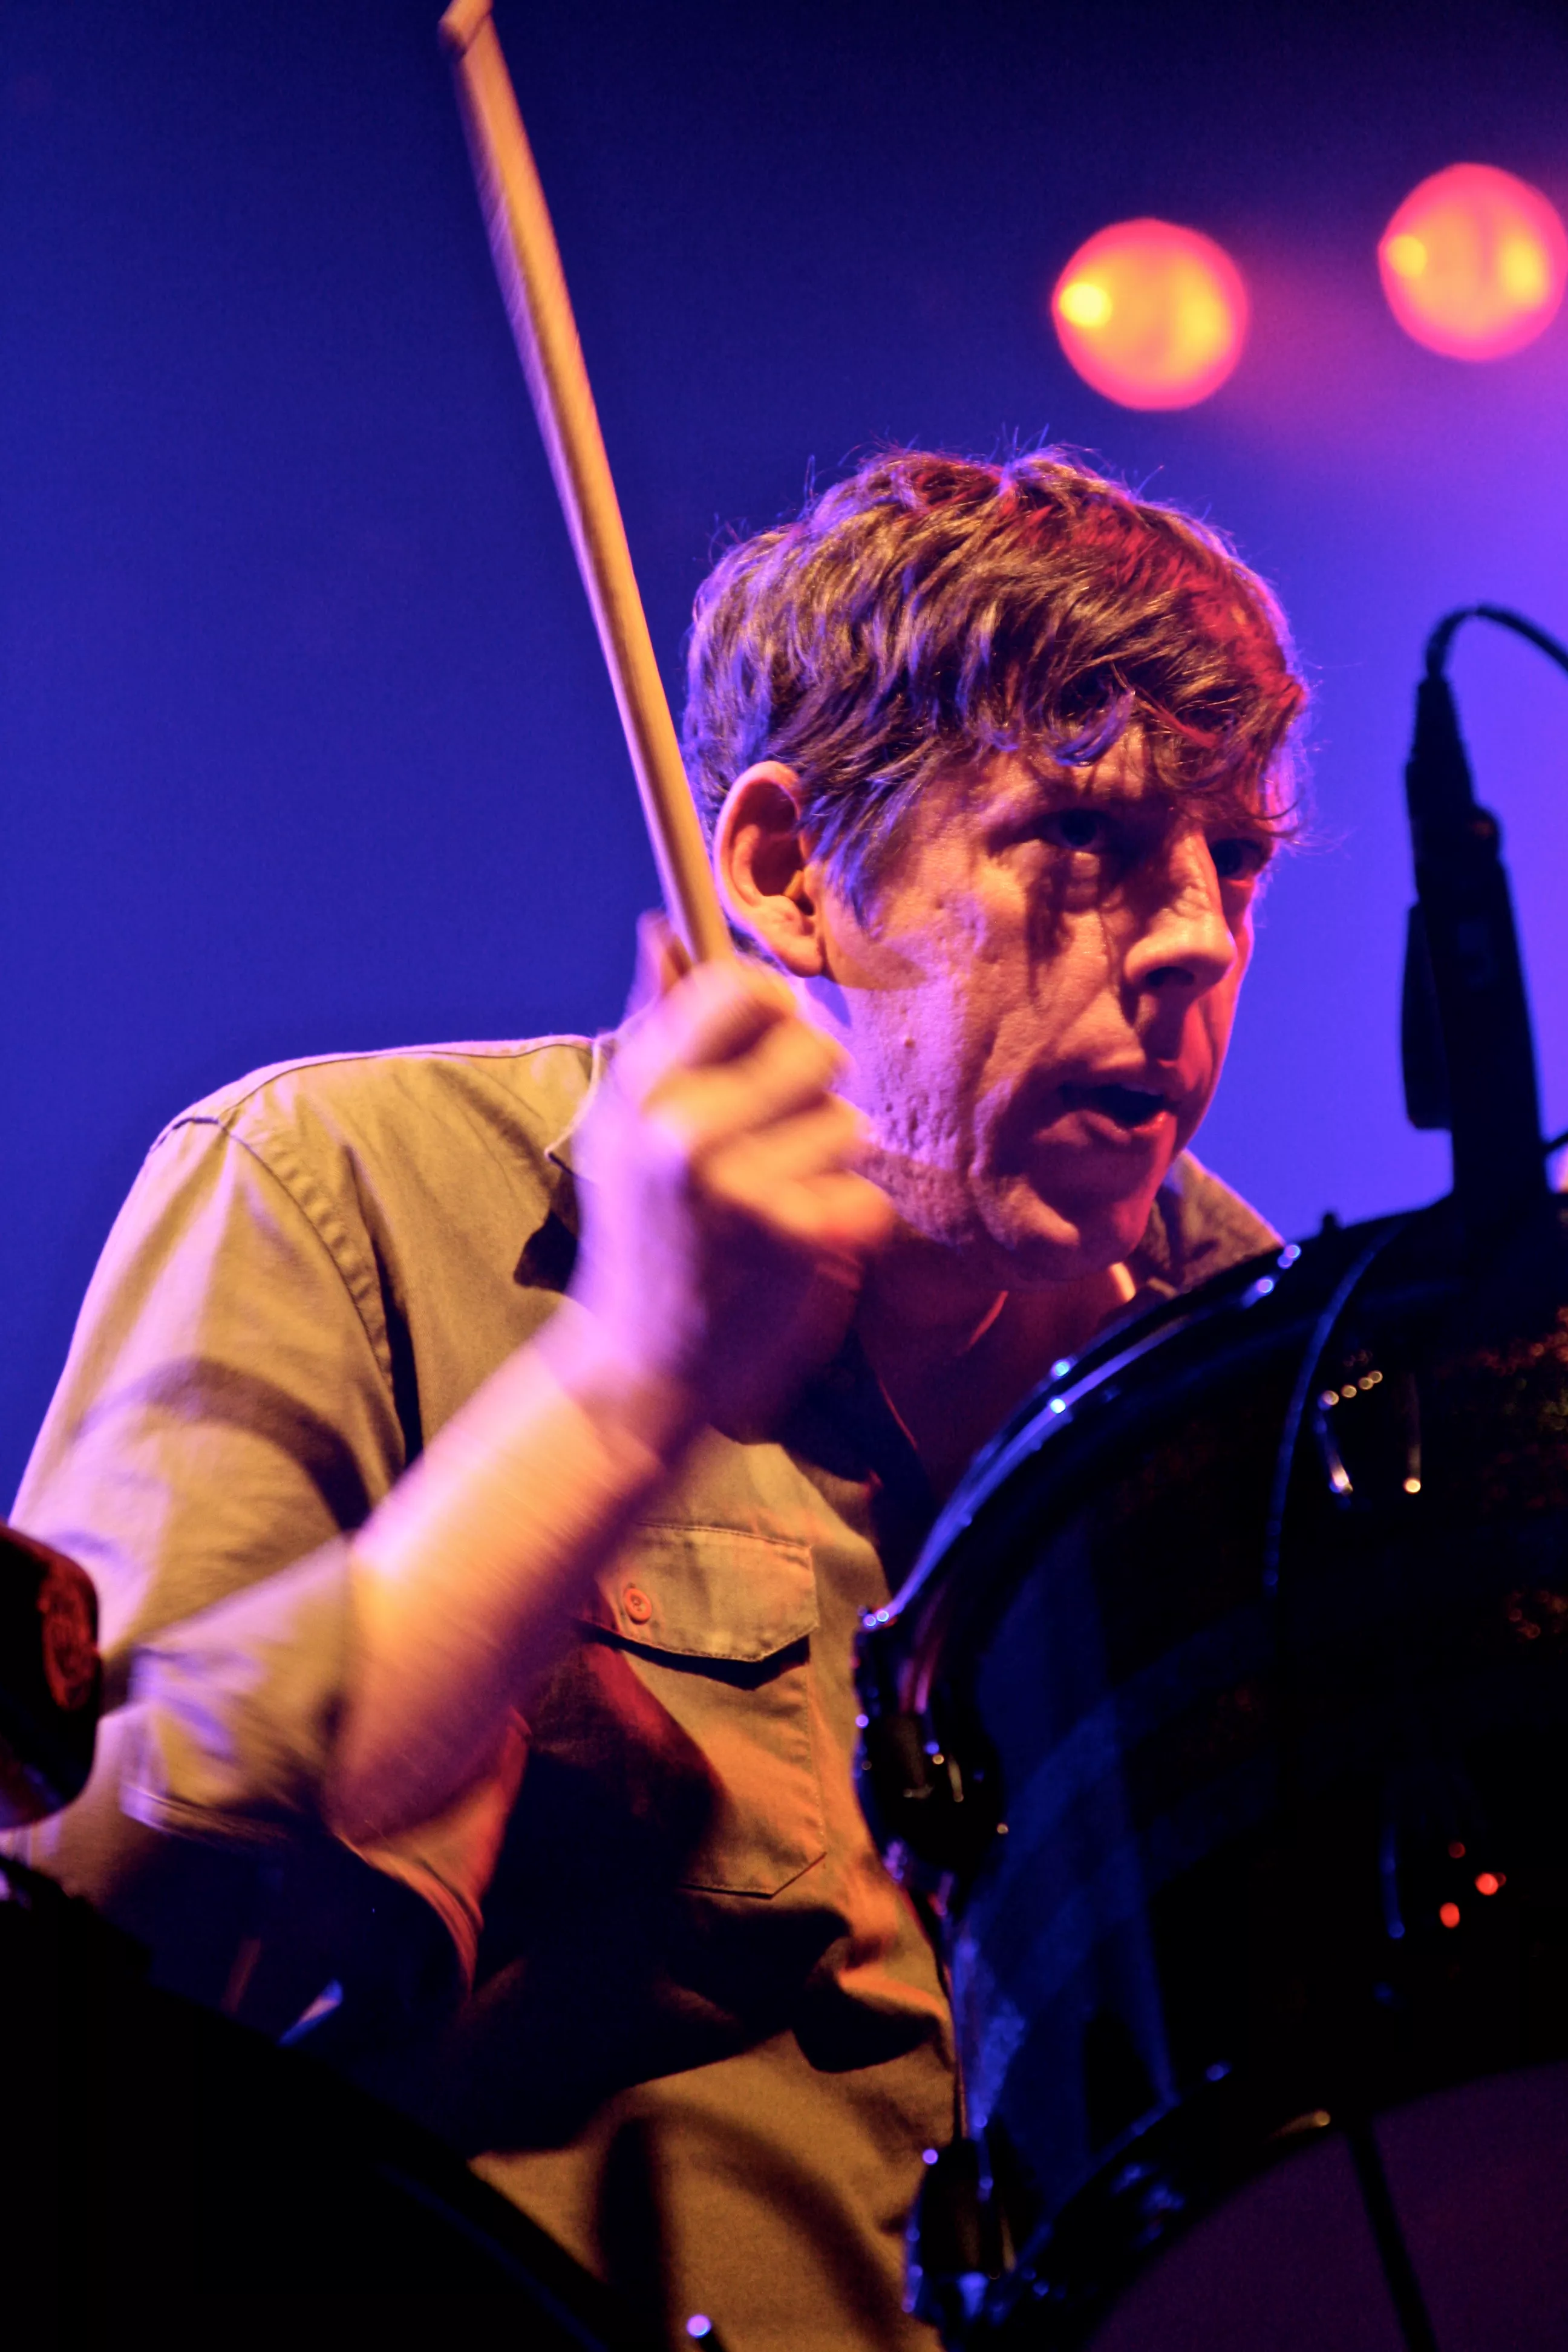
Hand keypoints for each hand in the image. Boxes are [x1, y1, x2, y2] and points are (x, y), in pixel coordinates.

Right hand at [565, 919, 893, 1438]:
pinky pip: (865, 1194)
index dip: (773, 1005)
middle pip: (814, 1046)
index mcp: (642, 1089)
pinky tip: (797, 1243)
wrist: (640, 1367)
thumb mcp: (622, 1126)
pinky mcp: (797, 1241)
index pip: (740, 988)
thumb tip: (660, 928)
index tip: (770, 1036)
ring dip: (826, 1160)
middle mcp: (686, 1131)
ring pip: (847, 1123)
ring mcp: (743, 1188)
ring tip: (776, 1198)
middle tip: (779, 1130)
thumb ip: (655, 1028)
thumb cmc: (643, 1234)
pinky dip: (846, 1221)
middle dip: (812, 1084)